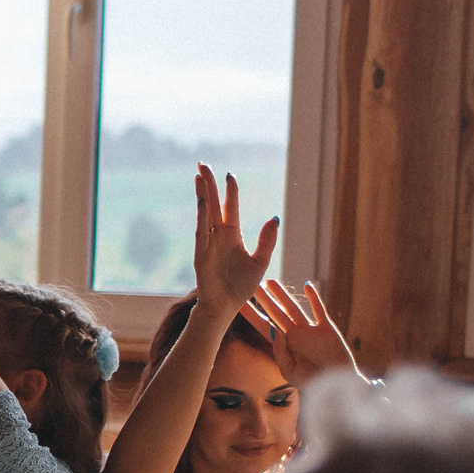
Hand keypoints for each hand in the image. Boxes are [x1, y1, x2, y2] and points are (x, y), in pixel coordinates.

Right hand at [192, 164, 276, 312]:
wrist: (225, 307)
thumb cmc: (241, 287)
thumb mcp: (260, 261)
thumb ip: (266, 240)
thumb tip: (274, 217)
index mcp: (232, 236)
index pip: (231, 208)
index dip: (230, 192)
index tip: (230, 174)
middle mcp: (218, 236)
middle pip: (213, 204)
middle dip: (209, 184)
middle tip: (203, 164)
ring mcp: (207, 243)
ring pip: (205, 213)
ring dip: (202, 194)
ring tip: (199, 176)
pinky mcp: (201, 254)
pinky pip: (202, 231)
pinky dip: (202, 216)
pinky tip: (204, 201)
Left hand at [248, 279, 359, 383]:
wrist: (335, 386)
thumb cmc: (311, 382)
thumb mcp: (289, 371)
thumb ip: (279, 351)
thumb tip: (276, 330)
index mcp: (283, 345)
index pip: (263, 326)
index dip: (252, 315)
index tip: (239, 303)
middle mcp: (294, 334)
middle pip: (275, 313)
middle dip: (264, 300)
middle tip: (253, 284)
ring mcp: (310, 330)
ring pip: (293, 308)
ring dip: (282, 295)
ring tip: (270, 282)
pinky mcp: (326, 328)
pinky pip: (319, 310)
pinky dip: (314, 298)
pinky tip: (306, 286)